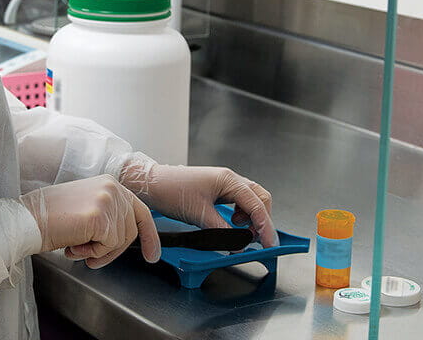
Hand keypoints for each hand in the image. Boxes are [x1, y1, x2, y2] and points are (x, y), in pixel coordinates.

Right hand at [20, 175, 160, 267]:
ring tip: (75, 244)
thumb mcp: (87, 207)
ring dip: (98, 251)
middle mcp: (113, 188)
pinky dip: (91, 253)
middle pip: (131, 230)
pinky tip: (73, 245)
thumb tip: (125, 235)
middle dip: (114, 251)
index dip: (148, 235)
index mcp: (110, 183)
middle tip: (92, 259)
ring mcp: (108, 200)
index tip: (152, 255)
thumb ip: (109, 214)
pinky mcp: (100, 216)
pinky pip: (108, 246)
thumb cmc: (49, 217)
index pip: (139, 210)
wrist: (26, 220)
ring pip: (120, 240)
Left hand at [120, 159, 278, 247]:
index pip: (257, 205)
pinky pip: (238, 202)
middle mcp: (229, 179)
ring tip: (242, 232)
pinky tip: (232, 223)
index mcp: (228, 180)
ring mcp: (223, 183)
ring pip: (250, 200)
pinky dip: (241, 214)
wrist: (152, 184)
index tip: (270, 244)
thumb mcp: (199, 215)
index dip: (266, 226)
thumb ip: (222, 230)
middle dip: (262, 220)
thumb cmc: (171, 191)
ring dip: (251, 218)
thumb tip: (239, 244)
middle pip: (259, 199)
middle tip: (258, 240)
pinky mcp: (217, 190)